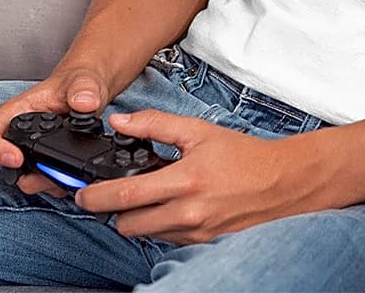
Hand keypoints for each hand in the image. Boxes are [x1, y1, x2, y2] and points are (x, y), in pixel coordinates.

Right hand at [0, 65, 114, 198]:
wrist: (90, 92)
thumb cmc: (77, 82)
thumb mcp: (83, 80)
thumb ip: (83, 88)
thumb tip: (84, 104)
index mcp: (16, 112)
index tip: (16, 159)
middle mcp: (18, 135)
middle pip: (3, 165)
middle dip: (26, 176)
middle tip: (50, 175)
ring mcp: (31, 153)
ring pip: (25, 179)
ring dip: (44, 183)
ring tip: (66, 177)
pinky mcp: (46, 165)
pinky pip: (45, 184)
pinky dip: (58, 186)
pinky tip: (74, 179)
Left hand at [74, 109, 328, 245]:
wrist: (282, 183)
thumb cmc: (244, 156)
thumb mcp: (199, 131)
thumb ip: (156, 125)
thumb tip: (121, 122)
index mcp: (185, 180)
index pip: (127, 195)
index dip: (97, 197)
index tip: (81, 194)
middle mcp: (189, 211)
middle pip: (129, 224)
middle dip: (115, 211)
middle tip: (115, 194)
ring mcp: (196, 231)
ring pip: (146, 234)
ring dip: (139, 219)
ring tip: (150, 197)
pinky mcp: (203, 242)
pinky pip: (168, 239)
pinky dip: (162, 225)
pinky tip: (172, 206)